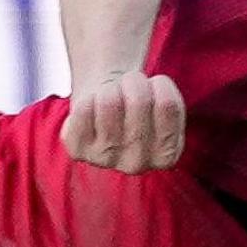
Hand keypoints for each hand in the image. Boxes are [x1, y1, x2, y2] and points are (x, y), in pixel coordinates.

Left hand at [62, 71, 184, 171]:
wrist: (105, 107)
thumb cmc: (139, 102)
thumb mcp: (162, 98)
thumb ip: (163, 98)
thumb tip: (134, 99)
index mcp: (167, 156)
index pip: (168, 105)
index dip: (159, 84)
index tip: (153, 85)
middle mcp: (137, 164)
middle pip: (139, 102)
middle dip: (133, 81)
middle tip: (128, 84)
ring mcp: (104, 160)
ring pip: (109, 102)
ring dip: (110, 88)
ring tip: (111, 94)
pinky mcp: (78, 150)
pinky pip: (83, 109)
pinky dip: (87, 97)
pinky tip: (92, 105)